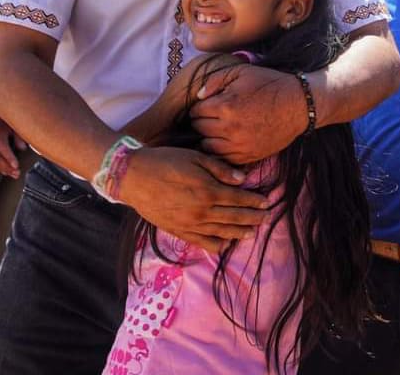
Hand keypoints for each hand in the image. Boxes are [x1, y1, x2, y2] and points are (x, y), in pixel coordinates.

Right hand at [0, 118, 27, 178]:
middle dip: (7, 167)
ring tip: (15, 175)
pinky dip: (0, 168)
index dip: (9, 157)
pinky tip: (7, 173)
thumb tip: (22, 148)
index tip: (16, 165)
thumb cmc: (6, 119)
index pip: (2, 147)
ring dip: (5, 169)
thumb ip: (18, 135)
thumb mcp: (13, 123)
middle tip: (17, 173)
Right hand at [118, 146, 268, 253]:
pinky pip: (203, 242)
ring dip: (240, 231)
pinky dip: (218, 244)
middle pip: (235, 217)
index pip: (239, 198)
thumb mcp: (193, 156)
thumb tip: (242, 178)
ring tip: (252, 231)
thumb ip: (219, 168)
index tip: (266, 201)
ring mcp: (191, 224)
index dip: (255, 201)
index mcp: (208, 190)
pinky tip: (226, 243)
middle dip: (253, 218)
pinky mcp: (179, 231)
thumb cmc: (163, 161)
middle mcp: (203, 211)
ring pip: (223, 232)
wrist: (132, 177)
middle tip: (266, 218)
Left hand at [189, 65, 305, 164]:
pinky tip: (227, 139)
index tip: (208, 104)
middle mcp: (230, 128)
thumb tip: (198, 96)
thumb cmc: (268, 85)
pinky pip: (223, 158)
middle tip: (213, 115)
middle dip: (202, 121)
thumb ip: (214, 80)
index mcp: (226, 106)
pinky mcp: (248, 156)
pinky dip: (220, 150)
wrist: (298, 105)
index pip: (195, 112)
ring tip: (218, 127)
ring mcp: (239, 145)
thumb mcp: (240, 72)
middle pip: (199, 129)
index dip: (199, 107)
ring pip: (207, 146)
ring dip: (208, 137)